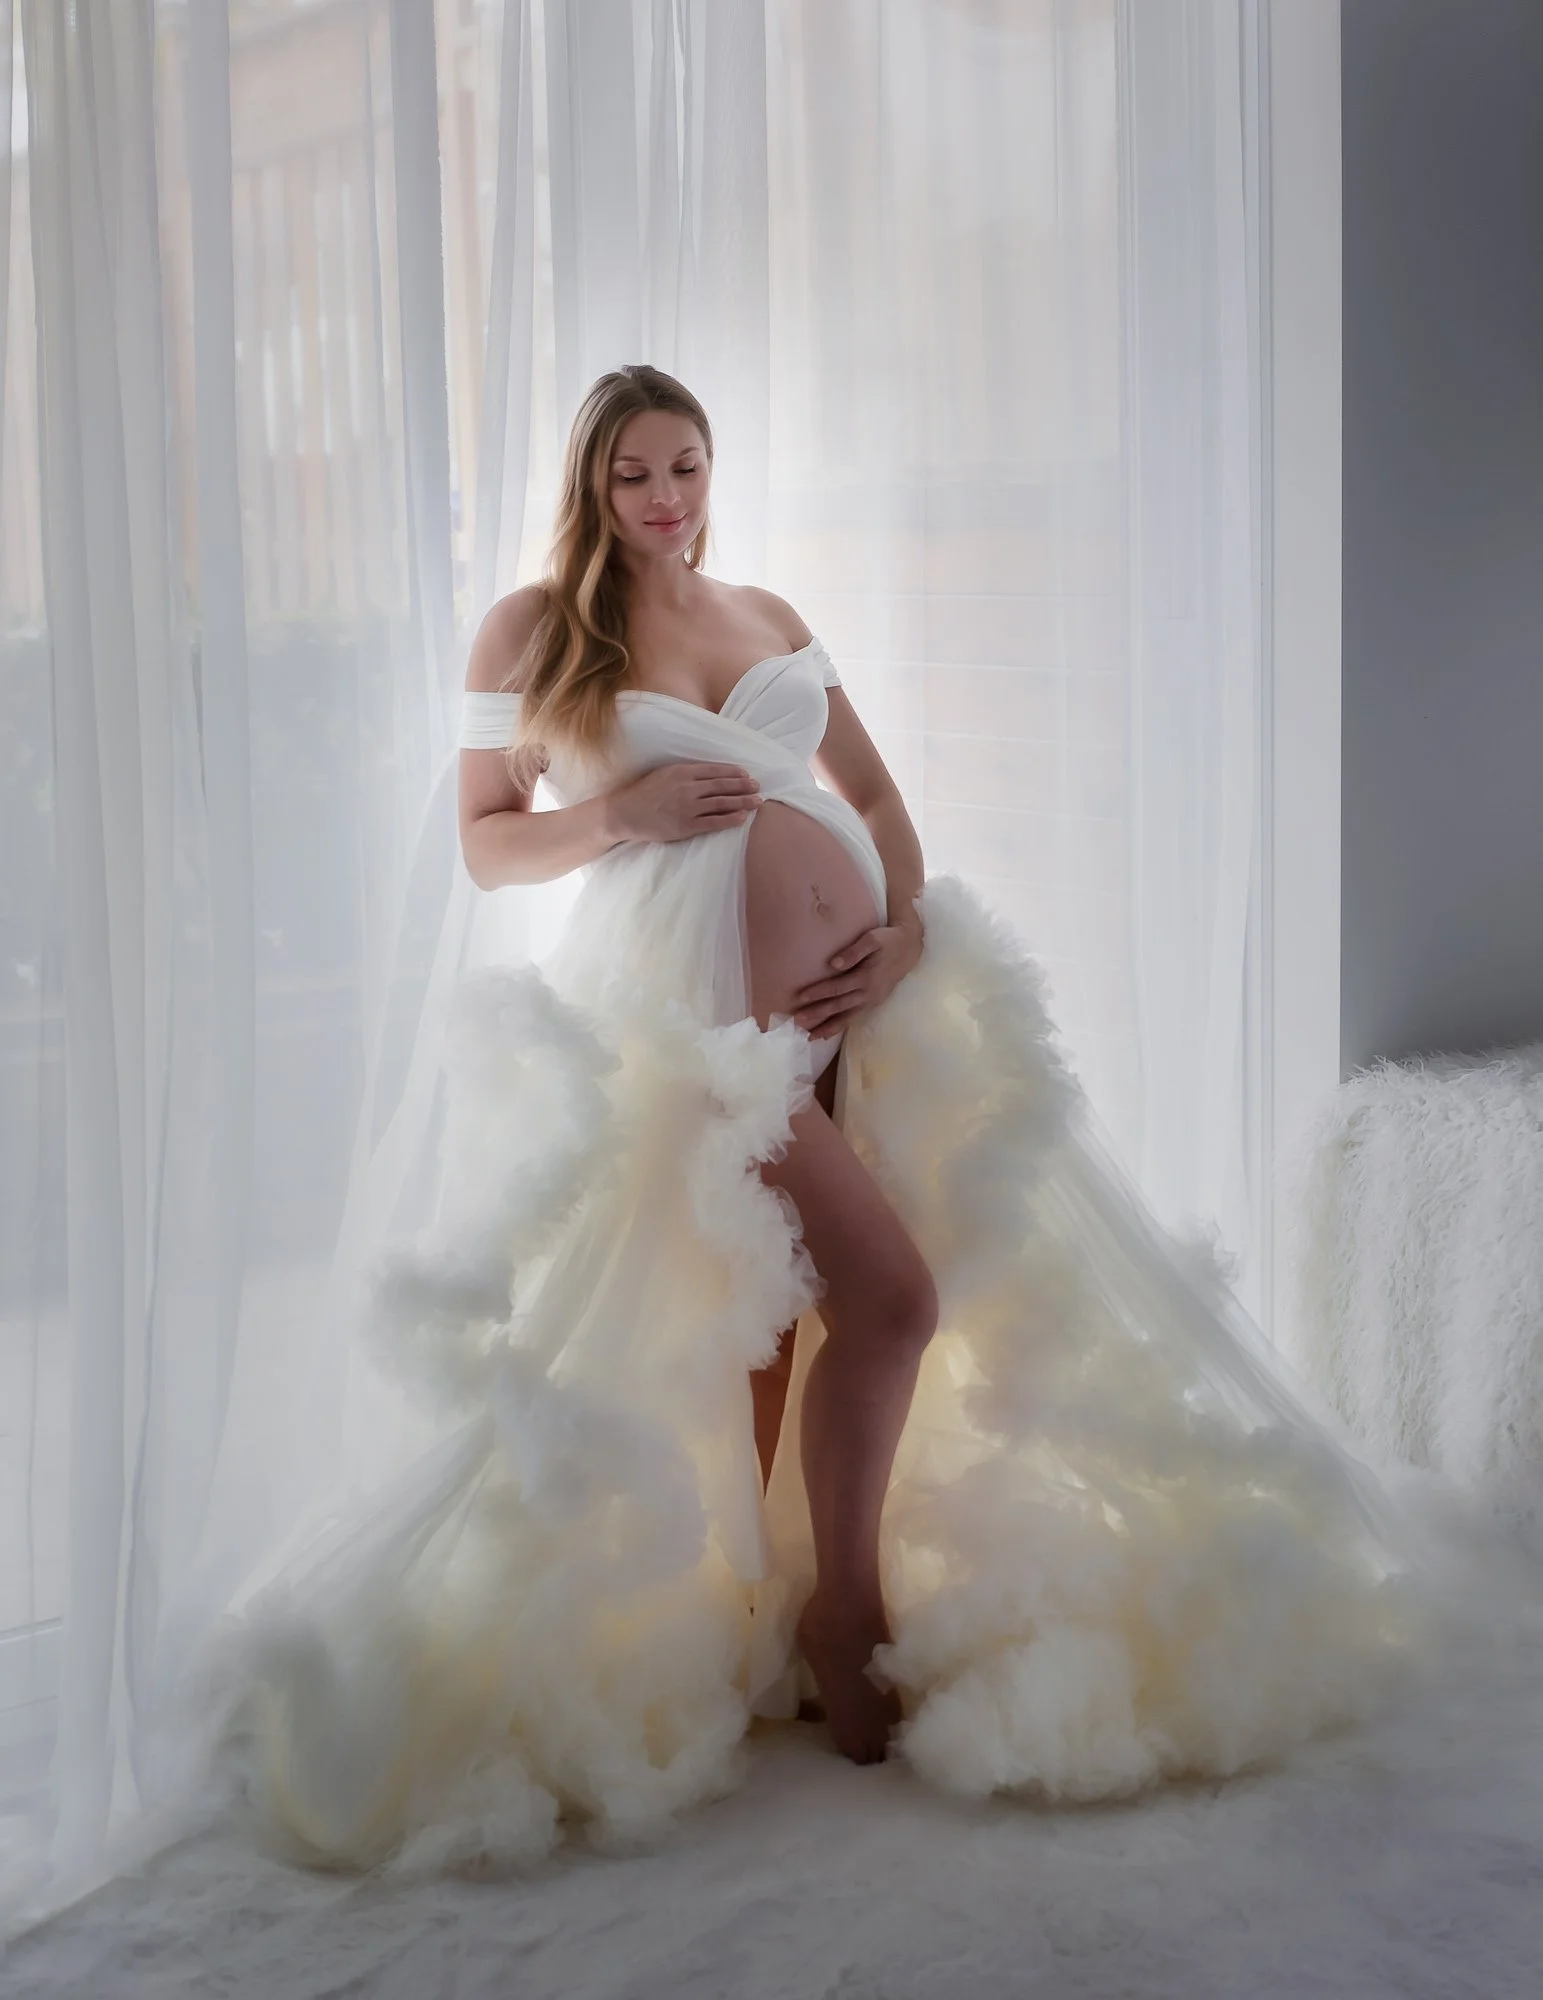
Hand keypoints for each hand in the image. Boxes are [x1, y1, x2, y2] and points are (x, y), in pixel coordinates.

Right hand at [607, 761, 761, 843]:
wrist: (625, 813)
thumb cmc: (644, 792)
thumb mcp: (665, 774)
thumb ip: (686, 773)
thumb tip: (710, 774)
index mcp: (682, 772)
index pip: (715, 770)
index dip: (734, 772)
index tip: (747, 775)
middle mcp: (687, 788)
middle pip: (723, 786)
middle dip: (744, 786)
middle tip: (758, 787)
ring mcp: (687, 808)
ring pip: (722, 803)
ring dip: (743, 802)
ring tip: (757, 802)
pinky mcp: (685, 826)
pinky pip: (713, 822)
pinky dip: (729, 820)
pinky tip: (742, 818)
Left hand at [791, 912, 923, 1034]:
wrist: (910, 949)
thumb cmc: (888, 940)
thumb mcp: (872, 939)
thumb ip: (853, 952)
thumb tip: (833, 964)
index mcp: (867, 977)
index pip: (837, 987)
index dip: (818, 992)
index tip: (800, 997)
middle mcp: (869, 993)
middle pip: (839, 1006)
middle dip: (818, 1014)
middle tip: (798, 1020)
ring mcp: (872, 1001)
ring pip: (847, 1017)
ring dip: (828, 1027)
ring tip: (810, 1036)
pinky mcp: (874, 1003)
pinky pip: (854, 1018)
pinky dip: (840, 1027)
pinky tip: (827, 1034)